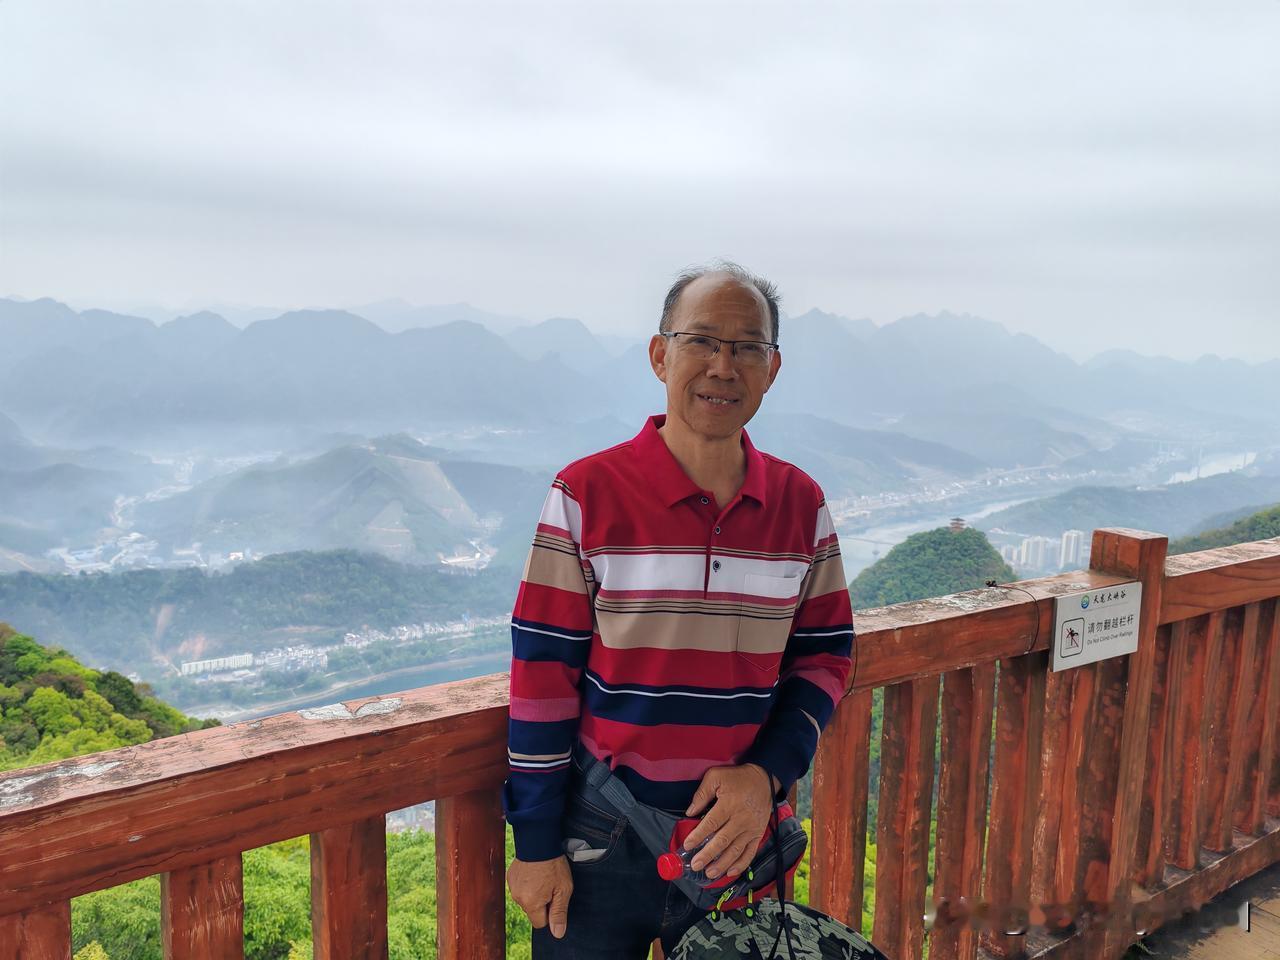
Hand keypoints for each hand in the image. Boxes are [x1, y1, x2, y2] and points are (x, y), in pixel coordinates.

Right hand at [507, 855, 573, 938]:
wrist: (539, 840)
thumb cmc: (553, 865)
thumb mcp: (563, 889)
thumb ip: (559, 913)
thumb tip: (558, 934)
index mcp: (531, 904)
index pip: (539, 923)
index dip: (549, 913)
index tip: (554, 898)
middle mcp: (518, 898)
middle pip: (532, 911)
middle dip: (541, 903)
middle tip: (550, 884)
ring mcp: (512, 887)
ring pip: (526, 900)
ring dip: (533, 893)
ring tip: (542, 876)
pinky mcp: (510, 877)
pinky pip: (520, 888)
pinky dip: (527, 884)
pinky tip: (534, 871)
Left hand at [681, 763, 777, 880]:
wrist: (765, 779)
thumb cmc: (737, 778)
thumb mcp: (716, 776)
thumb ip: (702, 794)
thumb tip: (690, 812)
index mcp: (729, 804)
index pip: (711, 823)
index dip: (698, 836)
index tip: (687, 846)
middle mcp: (740, 819)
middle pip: (722, 840)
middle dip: (707, 855)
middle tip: (695, 865)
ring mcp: (751, 828)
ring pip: (735, 850)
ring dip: (722, 864)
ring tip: (710, 873)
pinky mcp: (758, 834)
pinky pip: (750, 852)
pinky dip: (741, 864)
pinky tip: (731, 872)